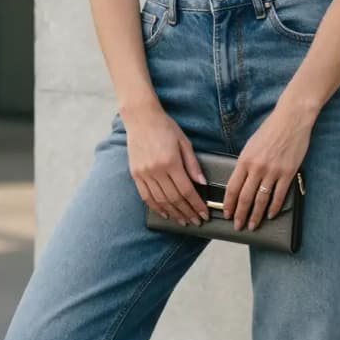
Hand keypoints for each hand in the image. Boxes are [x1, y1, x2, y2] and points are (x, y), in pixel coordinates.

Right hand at [123, 104, 209, 225]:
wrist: (141, 118)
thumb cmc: (166, 128)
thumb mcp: (184, 142)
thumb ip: (193, 164)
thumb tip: (203, 183)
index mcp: (171, 162)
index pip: (186, 190)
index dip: (196, 205)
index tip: (204, 214)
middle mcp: (156, 170)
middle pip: (174, 199)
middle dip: (187, 212)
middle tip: (196, 221)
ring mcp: (144, 174)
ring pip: (160, 201)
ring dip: (173, 213)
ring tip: (183, 221)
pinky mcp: (135, 174)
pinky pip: (146, 196)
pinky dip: (156, 207)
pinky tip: (165, 213)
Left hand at [222, 104, 312, 229]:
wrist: (291, 119)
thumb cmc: (270, 130)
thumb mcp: (250, 145)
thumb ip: (245, 164)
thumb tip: (241, 182)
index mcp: (244, 160)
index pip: (232, 188)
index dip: (229, 204)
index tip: (226, 214)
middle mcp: (257, 168)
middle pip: (245, 197)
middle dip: (240, 214)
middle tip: (238, 226)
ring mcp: (273, 171)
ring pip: (261, 200)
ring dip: (256, 215)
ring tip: (253, 225)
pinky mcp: (288, 173)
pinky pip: (279, 195)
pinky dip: (274, 207)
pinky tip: (271, 215)